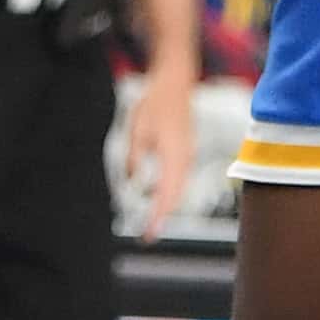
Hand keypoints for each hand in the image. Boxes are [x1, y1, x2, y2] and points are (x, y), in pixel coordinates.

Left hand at [121, 60, 195, 236]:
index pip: (167, 195)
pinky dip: (172, 194)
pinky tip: (160, 200)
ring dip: (168, 207)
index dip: (158, 218)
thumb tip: (131, 180)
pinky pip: (181, 179)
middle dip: (163, 218)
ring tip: (152, 223)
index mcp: (174, 155)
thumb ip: (134, 158)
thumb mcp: (137, 130)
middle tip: (147, 236)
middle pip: (176, 197)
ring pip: (180, 190)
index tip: (148, 235)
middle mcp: (185, 158)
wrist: (175, 82)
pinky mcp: (186, 151)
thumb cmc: (156, 103)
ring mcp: (188, 155)